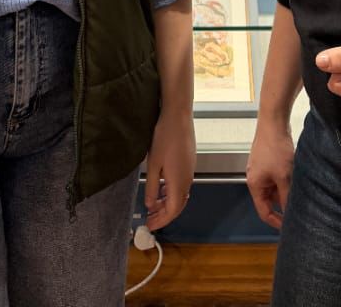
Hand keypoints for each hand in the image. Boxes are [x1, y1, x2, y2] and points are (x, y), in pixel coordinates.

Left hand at [144, 109, 195, 231]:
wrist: (178, 115)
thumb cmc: (165, 137)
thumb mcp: (153, 164)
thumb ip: (152, 187)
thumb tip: (150, 205)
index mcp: (179, 182)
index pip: (173, 210)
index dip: (161, 220)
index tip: (150, 225)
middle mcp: (188, 179)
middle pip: (178, 205)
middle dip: (164, 214)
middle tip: (150, 219)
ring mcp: (190, 170)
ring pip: (180, 195)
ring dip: (168, 203)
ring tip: (154, 205)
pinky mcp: (189, 162)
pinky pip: (182, 184)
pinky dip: (172, 192)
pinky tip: (162, 188)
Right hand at [246, 120, 294, 230]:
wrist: (274, 122)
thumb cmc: (275, 148)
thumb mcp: (284, 176)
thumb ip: (286, 196)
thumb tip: (291, 212)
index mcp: (254, 185)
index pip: (263, 212)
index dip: (276, 221)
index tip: (290, 228)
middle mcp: (256, 178)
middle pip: (269, 200)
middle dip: (283, 204)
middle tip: (299, 209)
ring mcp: (262, 169)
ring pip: (275, 188)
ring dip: (286, 190)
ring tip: (299, 189)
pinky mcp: (268, 161)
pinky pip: (277, 177)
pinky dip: (286, 180)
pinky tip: (296, 177)